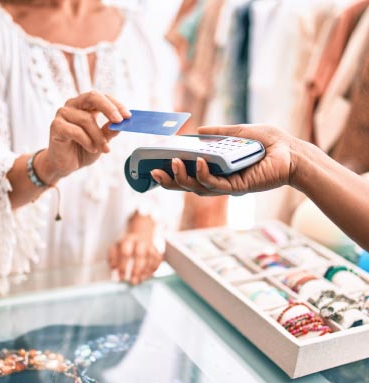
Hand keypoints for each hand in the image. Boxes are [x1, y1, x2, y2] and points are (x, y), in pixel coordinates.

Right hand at [35, 91, 130, 183]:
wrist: (65, 164)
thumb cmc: (83, 149)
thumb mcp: (102, 140)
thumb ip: (109, 130)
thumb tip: (122, 123)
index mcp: (85, 105)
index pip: (102, 97)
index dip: (116, 104)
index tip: (128, 116)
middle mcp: (73, 105)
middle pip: (92, 97)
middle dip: (109, 108)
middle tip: (119, 121)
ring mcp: (63, 114)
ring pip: (87, 119)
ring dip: (99, 136)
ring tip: (104, 149)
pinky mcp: (56, 126)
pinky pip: (76, 131)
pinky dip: (87, 141)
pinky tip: (92, 149)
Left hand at [108, 233, 162, 284]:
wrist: (141, 235)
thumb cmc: (126, 245)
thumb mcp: (116, 247)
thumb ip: (112, 257)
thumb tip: (114, 267)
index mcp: (129, 240)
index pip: (126, 252)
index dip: (123, 266)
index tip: (121, 277)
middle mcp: (141, 242)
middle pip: (140, 254)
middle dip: (137, 269)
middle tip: (133, 281)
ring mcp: (151, 246)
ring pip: (151, 258)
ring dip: (145, 272)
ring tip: (139, 280)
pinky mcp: (158, 252)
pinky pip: (157, 262)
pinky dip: (152, 270)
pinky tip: (146, 276)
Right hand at [150, 124, 296, 195]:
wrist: (291, 151)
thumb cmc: (269, 143)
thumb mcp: (239, 132)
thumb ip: (219, 133)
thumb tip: (198, 131)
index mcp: (216, 168)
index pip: (190, 173)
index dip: (172, 172)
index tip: (157, 164)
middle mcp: (219, 179)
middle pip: (188, 185)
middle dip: (170, 181)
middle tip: (154, 173)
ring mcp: (227, 185)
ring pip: (198, 188)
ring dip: (182, 178)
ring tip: (172, 163)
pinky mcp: (237, 187)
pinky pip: (215, 184)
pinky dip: (203, 175)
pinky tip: (198, 162)